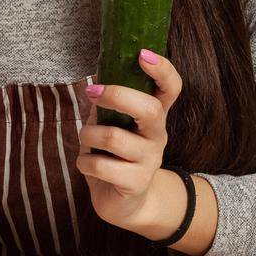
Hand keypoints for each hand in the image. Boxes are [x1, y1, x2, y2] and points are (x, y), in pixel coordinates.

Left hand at [76, 49, 182, 234]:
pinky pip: (100, 165)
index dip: (161, 69)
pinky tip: (88, 165)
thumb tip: (93, 80)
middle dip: (116, 96)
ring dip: (88, 135)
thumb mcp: (112, 123)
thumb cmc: (114, 153)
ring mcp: (150, 160)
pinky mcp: (136, 183)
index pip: (171, 87)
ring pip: (112, 137)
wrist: (124, 201)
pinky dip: (84, 162)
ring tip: (87, 141)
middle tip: (92, 92)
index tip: (142, 53)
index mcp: (154, 114)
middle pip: (148, 109)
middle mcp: (157, 135)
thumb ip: (108, 104)